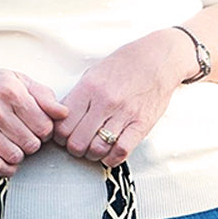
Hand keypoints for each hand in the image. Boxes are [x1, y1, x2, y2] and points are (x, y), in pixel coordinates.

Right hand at [0, 60, 67, 175]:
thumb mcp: (18, 80)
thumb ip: (44, 96)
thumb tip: (64, 114)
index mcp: (11, 92)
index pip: (44, 126)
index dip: (46, 131)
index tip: (38, 128)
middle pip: (32, 143)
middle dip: (33, 143)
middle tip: (26, 136)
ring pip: (15, 156)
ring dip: (20, 155)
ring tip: (15, 145)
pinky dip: (6, 168)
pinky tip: (7, 160)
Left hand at [53, 30, 184, 166]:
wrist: (158, 60)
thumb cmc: (124, 66)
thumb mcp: (93, 73)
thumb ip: (77, 97)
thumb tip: (61, 119)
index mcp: (89, 87)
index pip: (63, 125)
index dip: (59, 136)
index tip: (64, 137)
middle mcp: (105, 101)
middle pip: (77, 142)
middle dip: (74, 149)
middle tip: (78, 145)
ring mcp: (124, 114)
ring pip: (97, 149)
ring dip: (92, 155)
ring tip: (94, 149)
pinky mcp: (142, 124)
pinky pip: (121, 151)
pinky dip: (112, 158)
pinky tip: (110, 153)